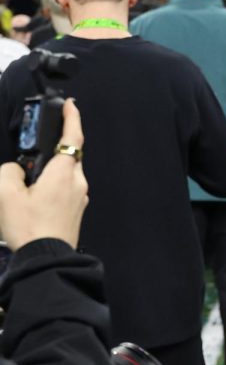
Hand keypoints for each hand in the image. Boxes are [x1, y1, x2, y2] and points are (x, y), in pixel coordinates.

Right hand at [0, 98, 87, 249]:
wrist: (46, 259)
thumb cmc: (27, 226)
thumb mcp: (5, 193)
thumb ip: (9, 171)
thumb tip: (17, 170)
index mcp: (64, 173)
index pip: (73, 138)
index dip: (72, 118)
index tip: (69, 104)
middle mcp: (78, 183)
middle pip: (67, 158)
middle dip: (51, 151)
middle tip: (31, 153)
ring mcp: (80, 199)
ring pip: (65, 176)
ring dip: (48, 173)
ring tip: (25, 184)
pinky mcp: (76, 212)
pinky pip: (64, 191)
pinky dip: (51, 187)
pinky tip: (32, 200)